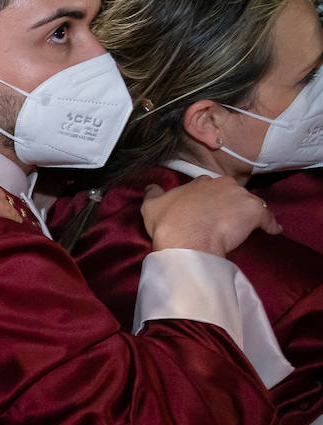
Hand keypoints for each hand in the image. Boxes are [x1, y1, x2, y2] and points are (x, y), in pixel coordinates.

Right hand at [142, 177, 280, 256]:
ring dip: (247, 213)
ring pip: (248, 203)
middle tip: (222, 218)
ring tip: (245, 226)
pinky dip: (270, 225)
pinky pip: (267, 218)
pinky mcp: (255, 212)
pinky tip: (272, 231)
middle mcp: (222, 184)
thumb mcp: (151, 206)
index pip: (208, 186)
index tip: (204, 209)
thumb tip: (151, 186)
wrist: (187, 242)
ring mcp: (240, 197)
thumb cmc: (168, 224)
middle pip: (230, 192)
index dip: (206, 198)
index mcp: (200, 182)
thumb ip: (153, 193)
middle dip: (228, 202)